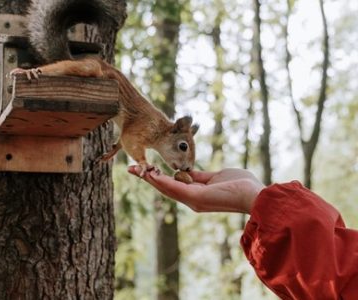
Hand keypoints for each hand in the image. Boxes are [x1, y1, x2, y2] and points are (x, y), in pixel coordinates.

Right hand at [128, 167, 264, 213]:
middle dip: (148, 178)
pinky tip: (150, 174)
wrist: (255, 194)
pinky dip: (161, 181)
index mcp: (196, 194)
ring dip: (150, 178)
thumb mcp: (215, 176)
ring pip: (166, 188)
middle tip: (131, 168)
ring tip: (136, 169)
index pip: (172, 184)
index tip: (145, 168)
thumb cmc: (240, 185)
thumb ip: (199, 176)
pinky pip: (175, 188)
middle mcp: (191, 199)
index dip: (157, 177)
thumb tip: (186, 171)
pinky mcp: (197, 198)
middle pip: (165, 187)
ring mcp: (193, 200)